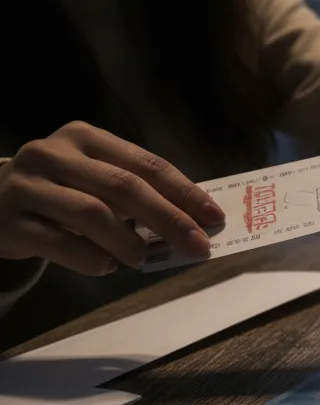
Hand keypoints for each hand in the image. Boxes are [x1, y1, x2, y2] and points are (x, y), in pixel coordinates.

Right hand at [0, 122, 223, 274]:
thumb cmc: (59, 191)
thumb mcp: (93, 178)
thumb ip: (136, 192)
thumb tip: (195, 221)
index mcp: (84, 138)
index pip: (146, 164)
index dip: (185, 192)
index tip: (214, 217)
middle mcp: (52, 154)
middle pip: (123, 187)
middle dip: (169, 219)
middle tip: (198, 246)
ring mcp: (26, 186)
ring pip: (91, 214)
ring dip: (128, 242)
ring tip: (142, 258)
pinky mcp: (9, 221)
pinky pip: (60, 244)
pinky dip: (92, 259)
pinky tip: (106, 266)